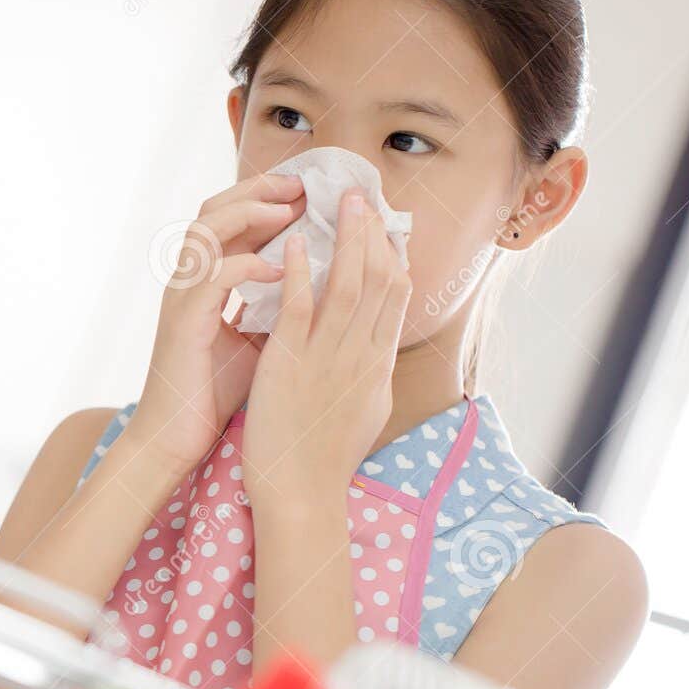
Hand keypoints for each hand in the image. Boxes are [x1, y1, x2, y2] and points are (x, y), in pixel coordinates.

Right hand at [122, 173, 307, 471]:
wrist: (175, 437)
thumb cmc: (215, 389)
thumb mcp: (257, 337)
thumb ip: (277, 306)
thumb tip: (325, 285)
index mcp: (205, 280)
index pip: (232, 218)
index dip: (268, 197)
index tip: (312, 191)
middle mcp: (189, 281)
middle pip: (215, 209)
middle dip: (259, 189)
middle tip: (303, 184)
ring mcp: (182, 299)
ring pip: (207, 231)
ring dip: (250, 214)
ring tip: (289, 211)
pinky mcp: (184, 324)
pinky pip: (212, 279)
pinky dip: (248, 267)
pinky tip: (283, 270)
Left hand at [242, 187, 411, 513]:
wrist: (302, 494)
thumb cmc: (323, 459)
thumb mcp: (362, 410)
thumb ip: (368, 373)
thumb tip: (375, 348)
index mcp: (377, 366)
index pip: (396, 298)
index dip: (392, 254)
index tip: (385, 223)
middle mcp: (361, 357)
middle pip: (381, 282)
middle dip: (374, 233)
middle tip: (365, 194)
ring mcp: (328, 359)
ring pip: (349, 287)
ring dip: (346, 239)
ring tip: (341, 201)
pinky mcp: (292, 365)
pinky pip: (300, 310)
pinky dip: (302, 273)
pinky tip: (297, 244)